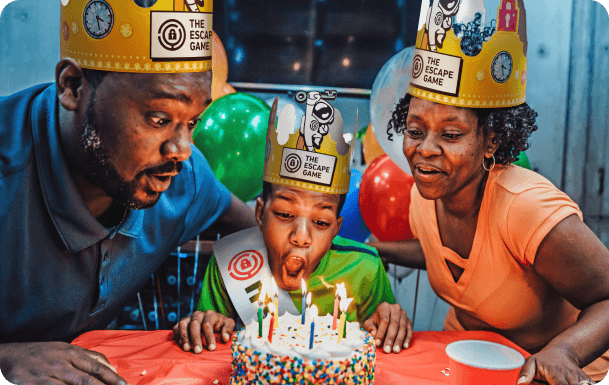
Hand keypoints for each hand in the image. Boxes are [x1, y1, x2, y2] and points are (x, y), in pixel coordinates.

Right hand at [0, 341, 127, 384]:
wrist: (10, 354)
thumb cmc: (41, 353)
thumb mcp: (65, 348)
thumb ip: (88, 356)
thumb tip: (111, 366)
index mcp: (71, 351)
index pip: (97, 365)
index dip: (112, 376)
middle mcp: (62, 362)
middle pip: (89, 377)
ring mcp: (49, 374)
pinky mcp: (37, 383)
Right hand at [173, 310, 234, 352]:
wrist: (212, 320)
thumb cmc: (220, 324)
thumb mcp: (228, 324)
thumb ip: (228, 329)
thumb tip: (224, 338)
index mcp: (210, 314)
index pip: (207, 324)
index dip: (209, 337)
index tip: (211, 348)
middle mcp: (198, 315)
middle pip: (194, 325)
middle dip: (196, 339)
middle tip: (198, 351)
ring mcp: (189, 318)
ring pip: (183, 325)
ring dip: (184, 337)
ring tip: (187, 349)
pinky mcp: (182, 323)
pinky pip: (176, 327)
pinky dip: (176, 335)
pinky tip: (179, 344)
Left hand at [363, 302, 412, 353]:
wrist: (385, 317)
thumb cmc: (375, 322)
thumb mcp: (369, 323)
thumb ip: (370, 327)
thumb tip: (373, 333)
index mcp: (384, 307)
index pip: (384, 321)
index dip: (381, 333)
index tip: (378, 344)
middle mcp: (395, 308)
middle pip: (394, 325)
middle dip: (390, 339)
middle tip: (387, 350)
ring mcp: (404, 314)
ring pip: (402, 328)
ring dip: (399, 341)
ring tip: (395, 350)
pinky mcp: (409, 321)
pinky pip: (410, 330)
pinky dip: (407, 339)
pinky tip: (404, 346)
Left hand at [517, 347, 595, 384]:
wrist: (561, 352)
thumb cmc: (543, 360)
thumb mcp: (531, 362)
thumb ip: (526, 373)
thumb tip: (520, 383)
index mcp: (555, 372)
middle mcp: (569, 375)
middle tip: (559, 384)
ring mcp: (579, 378)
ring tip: (569, 383)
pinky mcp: (587, 380)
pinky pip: (590, 384)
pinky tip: (580, 383)